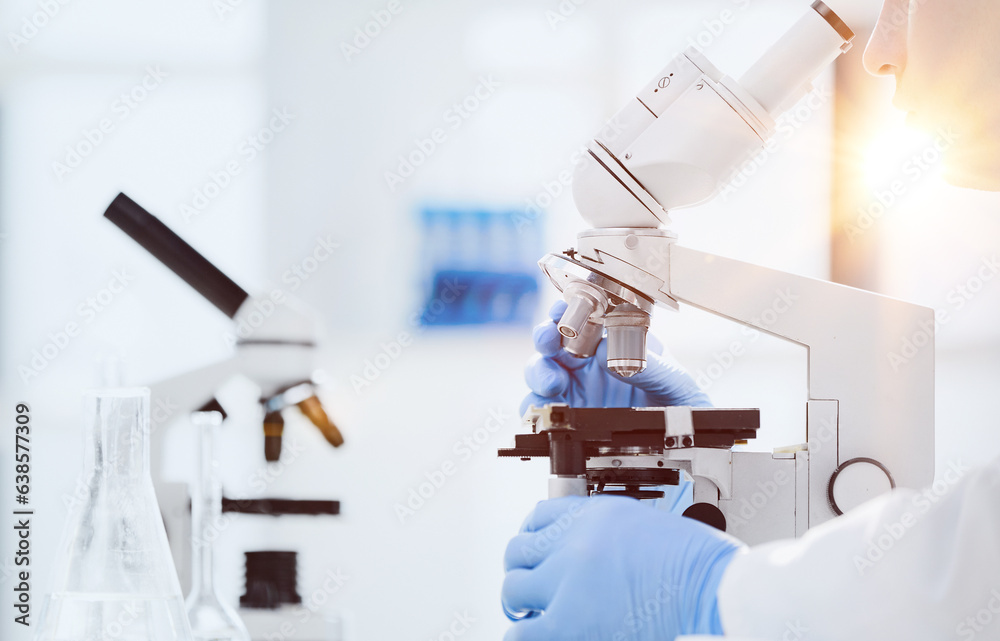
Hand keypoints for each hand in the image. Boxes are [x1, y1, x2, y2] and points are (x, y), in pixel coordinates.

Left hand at [502, 495, 743, 640]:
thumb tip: (592, 556)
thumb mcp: (648, 527)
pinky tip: (534, 635)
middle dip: (524, 569)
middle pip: (519, 549)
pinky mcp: (569, 622)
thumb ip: (610, 536)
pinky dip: (522, 635)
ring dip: (520, 601)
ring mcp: (567, 580)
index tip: (536, 552)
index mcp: (595, 513)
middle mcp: (574, 540)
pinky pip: (521, 632)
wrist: (716, 590)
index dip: (534, 538)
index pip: (539, 516)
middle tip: (530, 586)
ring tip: (530, 613)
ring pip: (513, 587)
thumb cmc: (700, 565)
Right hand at [521, 301, 711, 414]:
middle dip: (545, 336)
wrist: (685, 444)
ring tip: (553, 381)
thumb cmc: (682, 406)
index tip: (564, 310)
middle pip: (553, 341)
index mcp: (614, 343)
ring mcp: (576, 390)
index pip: (584, 318)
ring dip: (539, 371)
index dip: (568, 310)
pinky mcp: (567, 417)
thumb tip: (612, 353)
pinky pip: (540, 409)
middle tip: (549, 339)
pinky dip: (536, 406)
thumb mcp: (675, 382)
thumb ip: (650, 367)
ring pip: (541, 372)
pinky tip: (547, 407)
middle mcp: (589, 363)